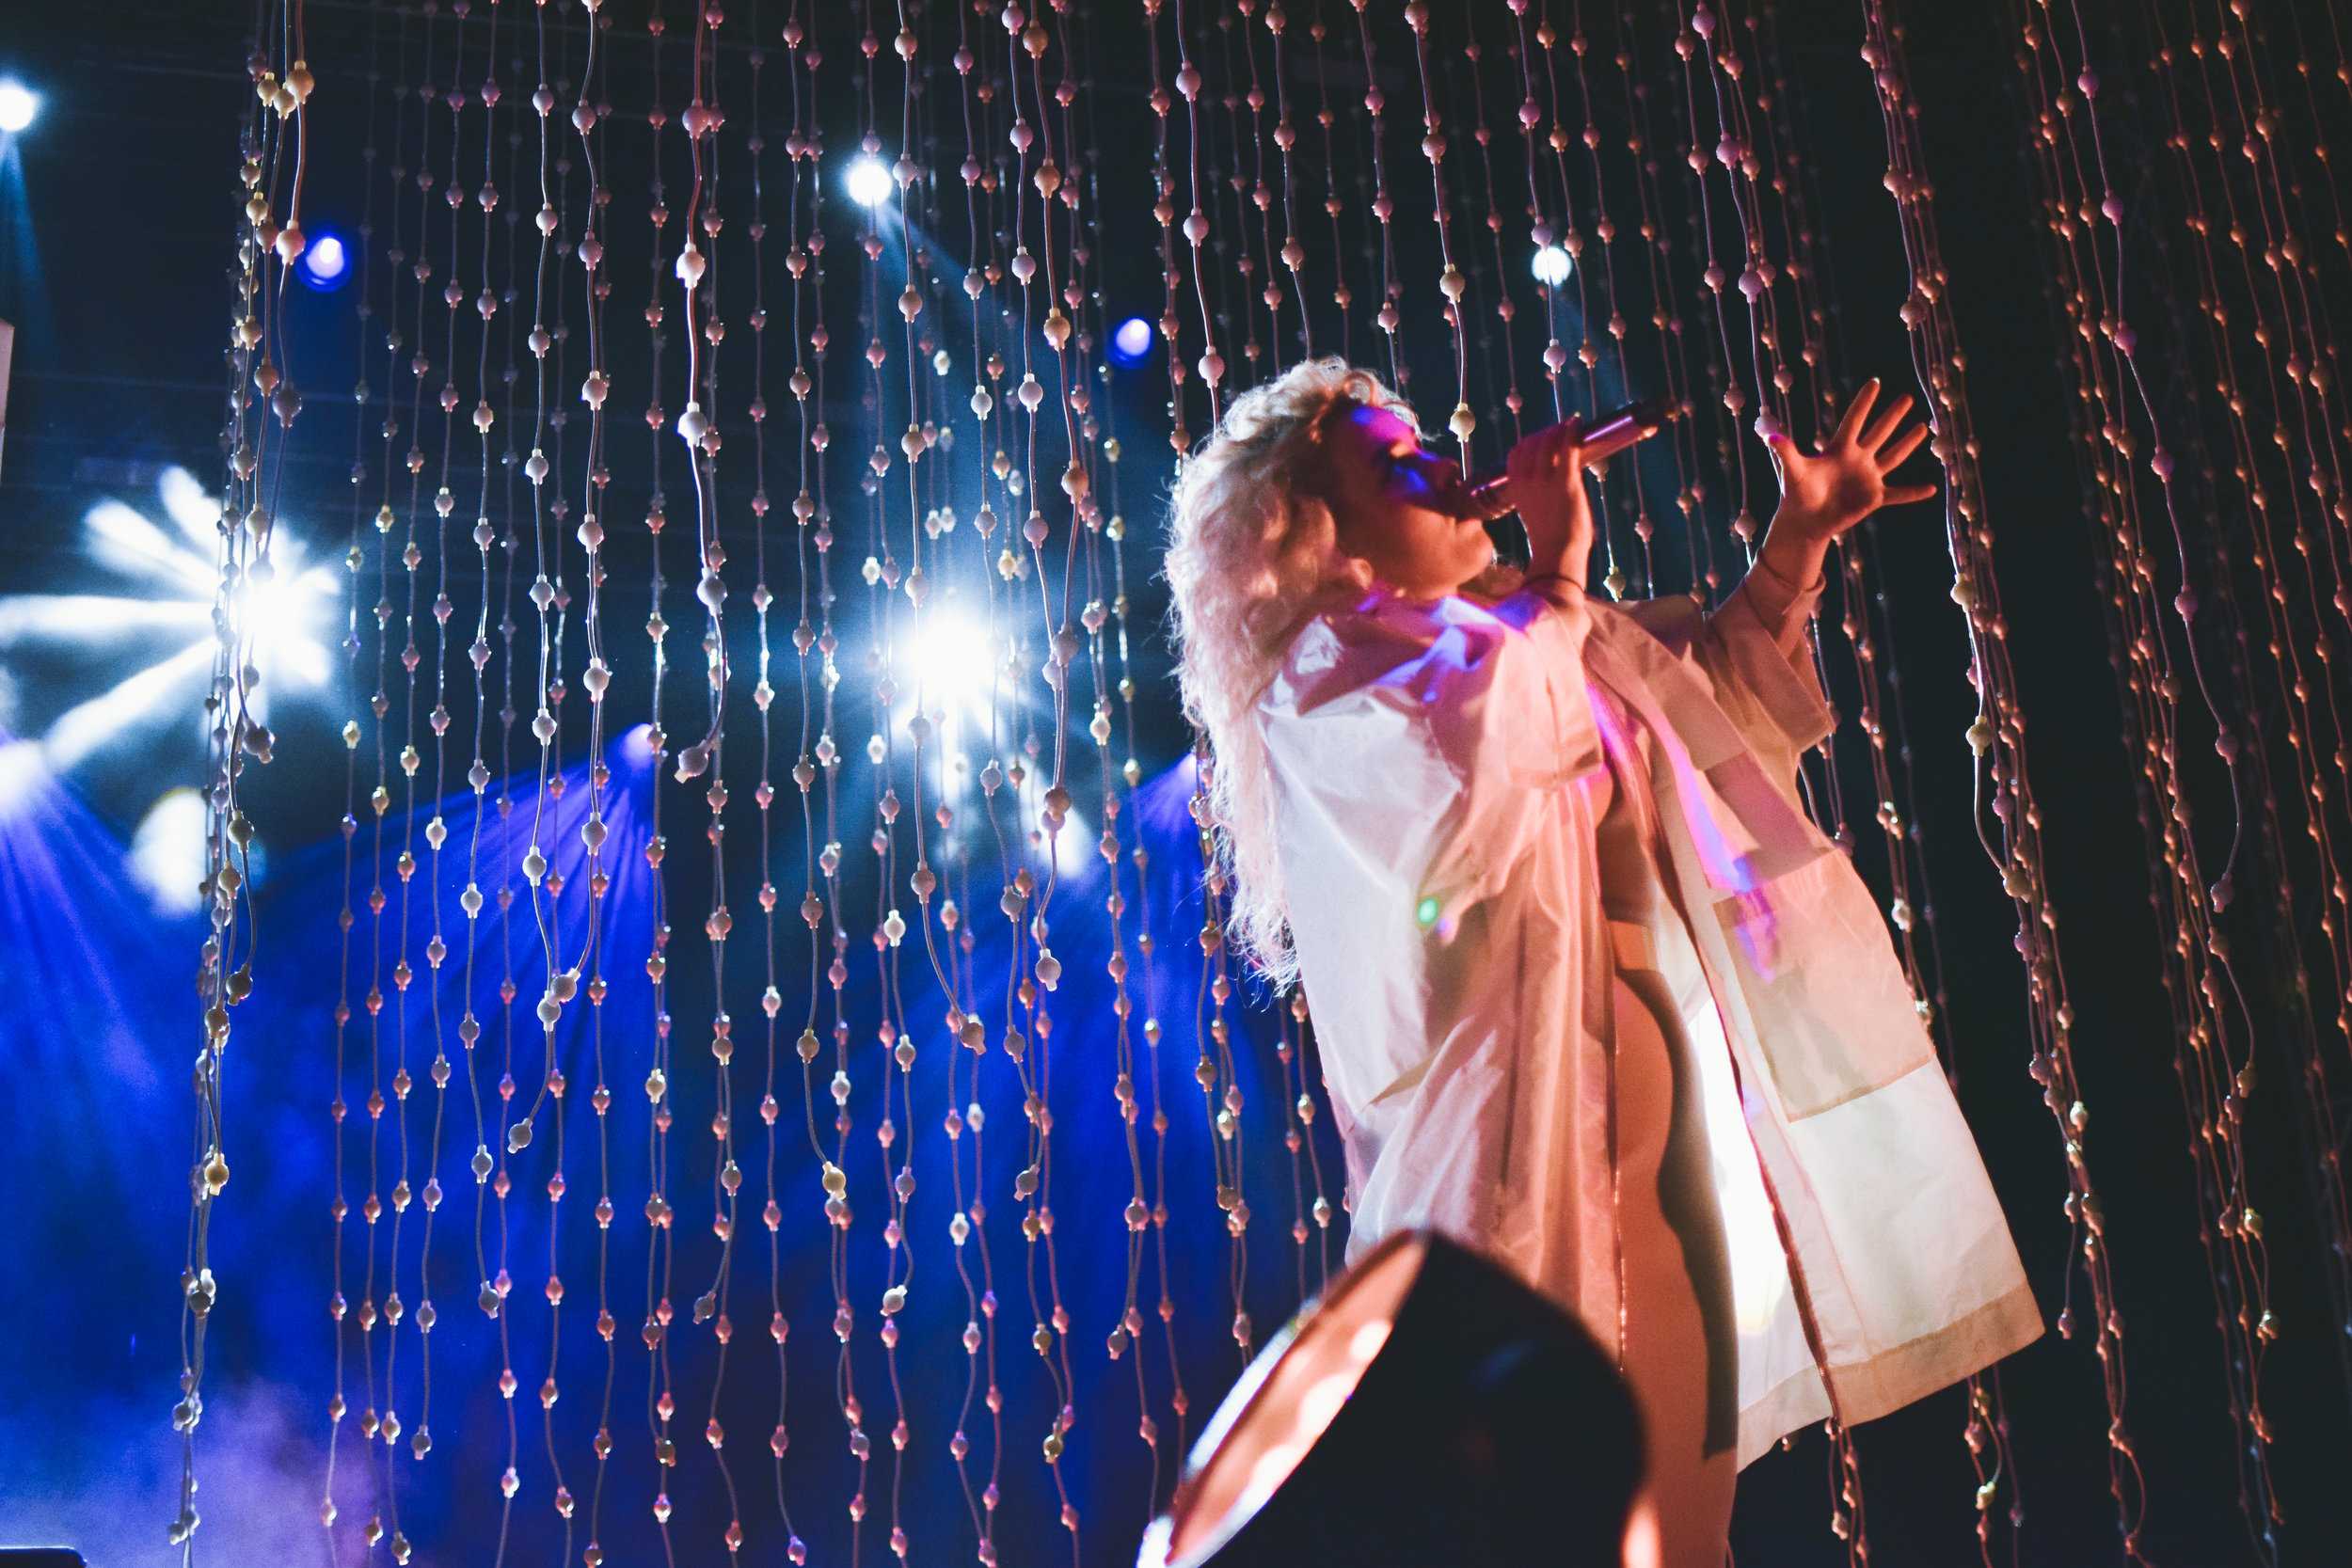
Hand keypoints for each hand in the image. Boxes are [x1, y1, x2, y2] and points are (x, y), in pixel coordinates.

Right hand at [1506, 418, 1593, 583]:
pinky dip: (1571, 431)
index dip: (1528, 442)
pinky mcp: (1565, 481)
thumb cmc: (1550, 539)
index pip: (1515, 454)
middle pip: (1531, 443)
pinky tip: (1577, 424)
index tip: (1541, 440)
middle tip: (1559, 431)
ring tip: (1569, 427)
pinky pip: (1567, 447)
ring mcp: (1545, 480)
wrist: (1558, 554)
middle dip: (1545, 433)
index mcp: (1515, 489)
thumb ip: (1536, 495)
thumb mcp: (1534, 513)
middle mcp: (1526, 481)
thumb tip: (1549, 484)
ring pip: (1548, 441)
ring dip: (1558, 430)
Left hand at [1763, 380, 1938, 541]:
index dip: (1864, 401)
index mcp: (1839, 449)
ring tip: (1923, 428)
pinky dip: (1914, 493)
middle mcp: (1857, 459)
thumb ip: (1786, 453)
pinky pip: (1899, 494)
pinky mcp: (1873, 498)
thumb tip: (1770, 437)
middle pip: (1879, 432)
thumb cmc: (1797, 493)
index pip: (1854, 420)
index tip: (1875, 381)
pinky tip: (1932, 488)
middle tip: (1907, 397)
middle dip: (1893, 416)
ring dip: (1908, 443)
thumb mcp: (1793, 471)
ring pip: (1893, 457)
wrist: (1804, 521)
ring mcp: (1868, 478)